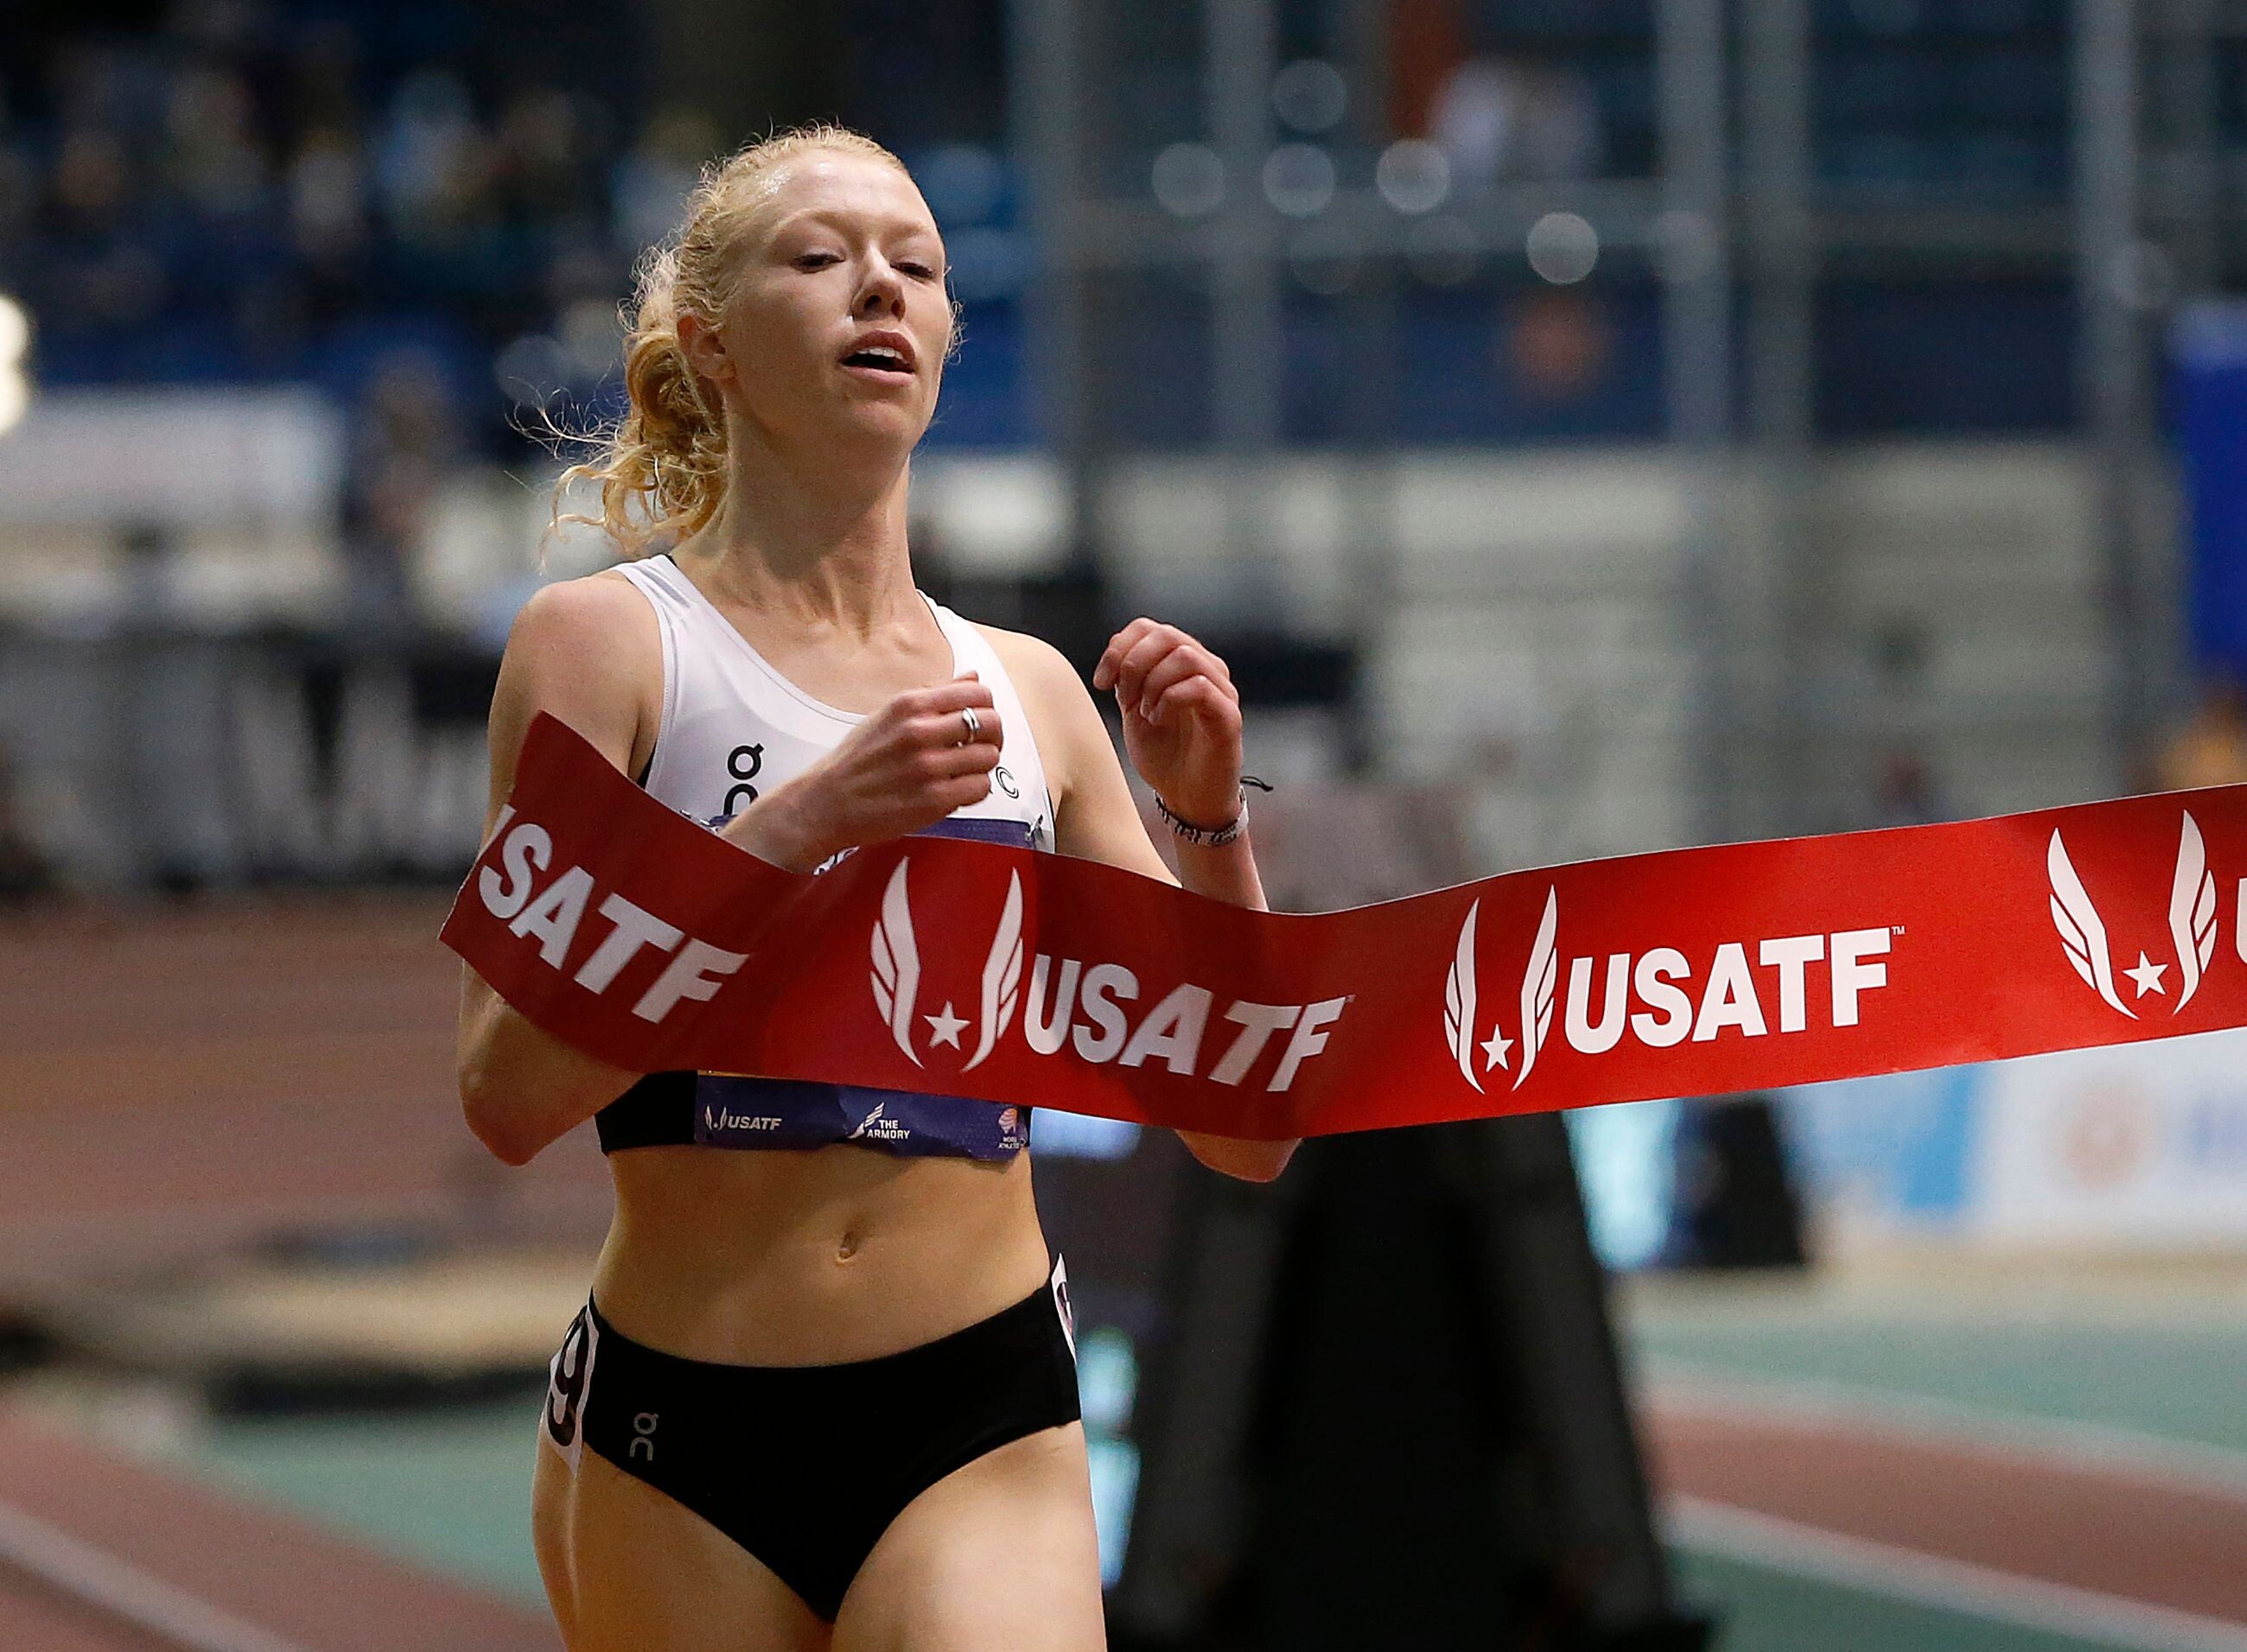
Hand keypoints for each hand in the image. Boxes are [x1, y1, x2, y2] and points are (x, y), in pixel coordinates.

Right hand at [725, 674, 1000, 869]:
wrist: (826, 803)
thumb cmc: (857, 759)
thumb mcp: (888, 714)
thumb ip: (933, 695)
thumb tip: (973, 678)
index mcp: (910, 704)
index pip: (978, 693)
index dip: (986, 707)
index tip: (978, 720)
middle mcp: (921, 731)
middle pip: (990, 722)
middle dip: (992, 736)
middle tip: (980, 747)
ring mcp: (928, 767)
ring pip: (989, 757)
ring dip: (982, 765)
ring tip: (963, 771)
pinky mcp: (934, 800)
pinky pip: (980, 788)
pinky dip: (975, 789)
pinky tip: (957, 789)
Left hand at [1092, 618, 1242, 827]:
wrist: (1188, 798)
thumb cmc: (1165, 755)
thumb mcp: (1135, 710)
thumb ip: (1127, 679)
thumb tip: (1115, 651)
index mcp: (1181, 663)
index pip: (1149, 628)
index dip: (1119, 647)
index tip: (1101, 682)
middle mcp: (1206, 668)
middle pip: (1167, 635)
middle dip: (1133, 664)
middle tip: (1124, 698)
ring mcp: (1221, 690)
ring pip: (1185, 656)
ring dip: (1152, 683)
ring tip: (1144, 713)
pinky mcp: (1228, 715)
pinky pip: (1200, 687)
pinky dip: (1169, 701)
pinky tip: (1158, 721)